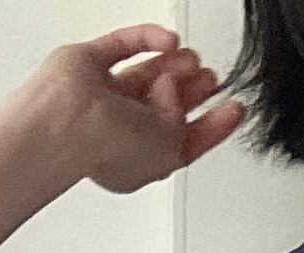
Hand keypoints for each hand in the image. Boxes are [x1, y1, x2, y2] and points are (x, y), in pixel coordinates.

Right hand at [30, 24, 245, 195]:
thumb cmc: (108, 148)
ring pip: (145, 75)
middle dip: (191, 92)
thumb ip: (183, 123)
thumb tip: (175, 92)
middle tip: (211, 79)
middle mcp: (122, 130)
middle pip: (164, 107)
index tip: (234, 109)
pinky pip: (124, 45)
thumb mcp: (169, 149)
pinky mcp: (90, 66)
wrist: (69, 123)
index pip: (183, 142)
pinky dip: (149, 40)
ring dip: (173, 66)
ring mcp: (104, 97)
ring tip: (194, 59)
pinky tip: (169, 42)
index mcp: (142, 160)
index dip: (212, 126)